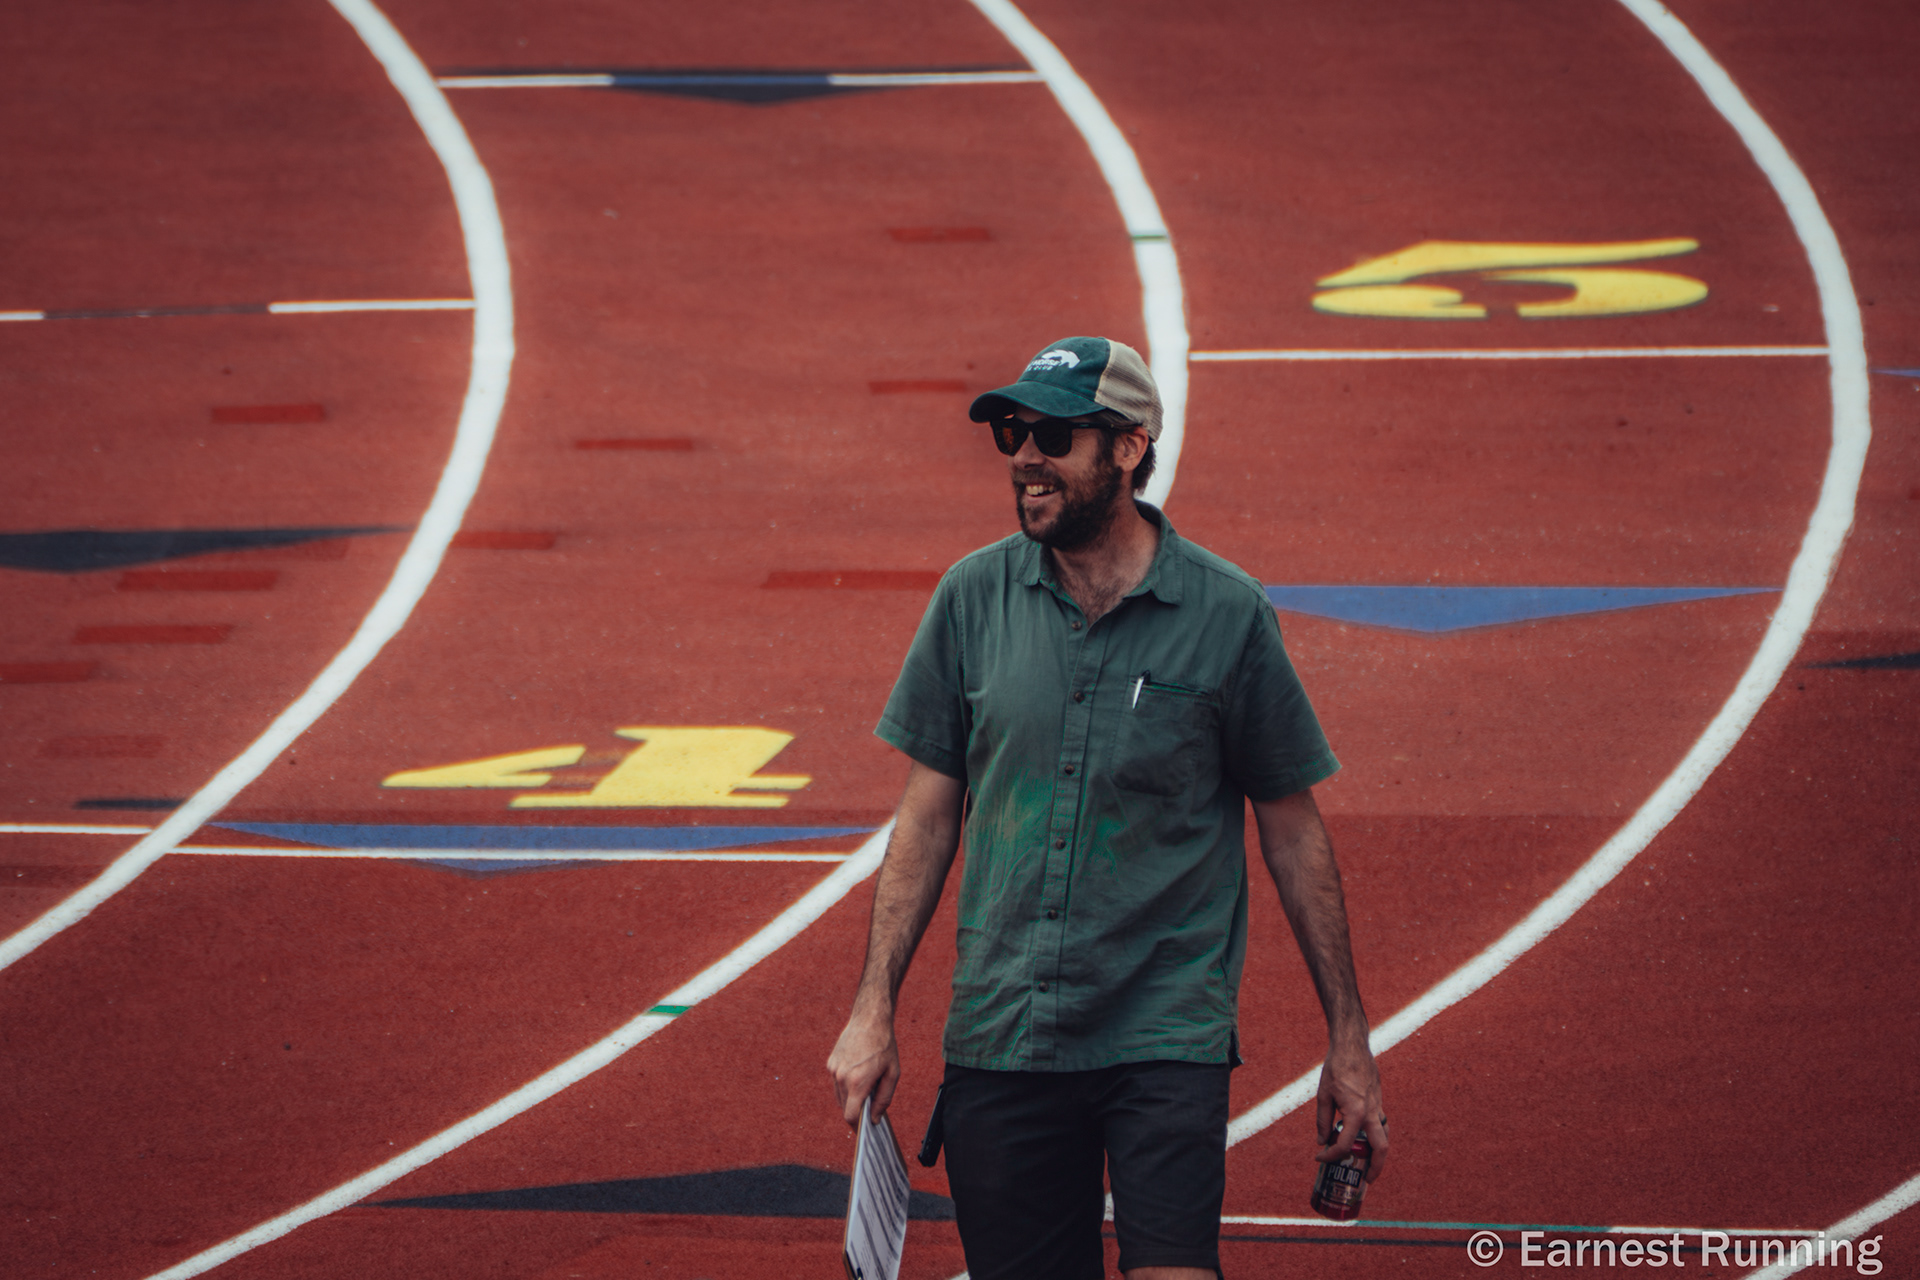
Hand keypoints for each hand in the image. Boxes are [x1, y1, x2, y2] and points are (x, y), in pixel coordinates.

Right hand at [827, 1006, 899, 1126]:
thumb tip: (875, 1119)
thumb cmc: (884, 1046)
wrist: (869, 1019)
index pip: (850, 1116)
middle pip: (845, 1107)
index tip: (864, 1130)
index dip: (857, 1126)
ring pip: (839, 1096)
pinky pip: (837, 1082)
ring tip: (866, 1088)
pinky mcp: (831, 1063)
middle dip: (856, 1111)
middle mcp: (842, 1077)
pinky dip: (846, 1085)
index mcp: (857, 1082)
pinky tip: (858, 1075)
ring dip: (850, 1099)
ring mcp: (834, 1070)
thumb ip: (884, 1099)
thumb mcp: (892, 1074)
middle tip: (870, 1109)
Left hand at [1314, 1033, 1386, 1181]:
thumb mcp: (1323, 1095)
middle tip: (1365, 1180)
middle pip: (1381, 1148)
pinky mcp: (1379, 1102)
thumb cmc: (1336, 1068)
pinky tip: (1365, 1142)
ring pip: (1385, 1137)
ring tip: (1368, 1167)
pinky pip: (1381, 1126)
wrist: (1353, 1046)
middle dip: (1375, 1168)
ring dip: (1380, 1155)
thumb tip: (1322, 1141)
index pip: (1346, 1145)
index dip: (1331, 1155)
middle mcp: (1371, 1113)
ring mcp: (1378, 1107)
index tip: (1320, 1158)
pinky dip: (1376, 1138)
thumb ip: (1323, 1120)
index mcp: (1355, 1112)